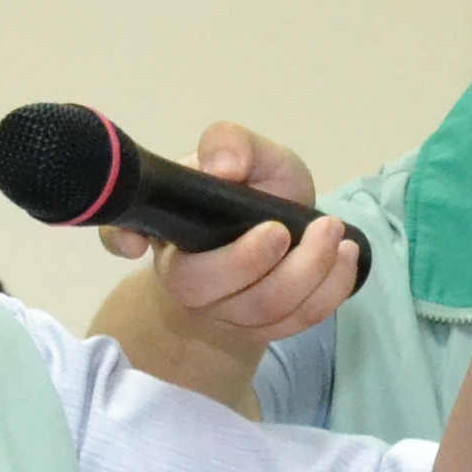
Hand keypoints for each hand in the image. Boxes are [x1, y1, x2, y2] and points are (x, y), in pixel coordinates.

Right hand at [95, 124, 358, 345]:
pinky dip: (330, 289)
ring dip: (306, 271)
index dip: (125, 238)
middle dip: (251, 261)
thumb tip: (222, 166)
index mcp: (169, 232)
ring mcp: (227, 313)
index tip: (145, 238)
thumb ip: (230, 143)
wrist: (281, 228)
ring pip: (261, 311)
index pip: (124, 237)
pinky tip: (346, 255)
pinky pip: (298, 321)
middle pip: (204, 290)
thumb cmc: (252, 187)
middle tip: (287, 228)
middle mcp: (188, 280)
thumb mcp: (246, 152)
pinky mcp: (268, 329)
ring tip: (332, 231)